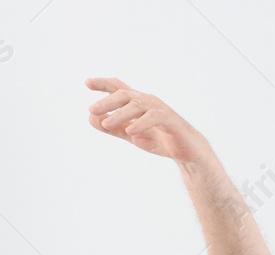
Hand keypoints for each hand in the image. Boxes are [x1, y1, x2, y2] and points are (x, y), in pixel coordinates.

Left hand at [85, 77, 208, 162]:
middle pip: (125, 94)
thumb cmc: (160, 139)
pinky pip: (154, 118)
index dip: (104, 84)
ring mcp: (159, 109)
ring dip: (120, 114)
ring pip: (137, 105)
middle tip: (91, 109)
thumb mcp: (131, 134)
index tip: (87, 82)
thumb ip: (112, 127)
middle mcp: (148, 101)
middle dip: (107, 101)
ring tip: (106, 124)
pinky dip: (141, 123)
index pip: (119, 88)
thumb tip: (90, 118)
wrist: (187, 152)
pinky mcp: (170, 120)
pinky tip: (130, 132)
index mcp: (138, 103)